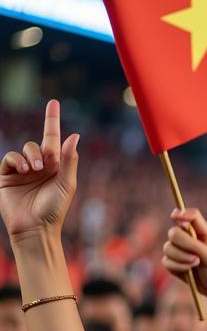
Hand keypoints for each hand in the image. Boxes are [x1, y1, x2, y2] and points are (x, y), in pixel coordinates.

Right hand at [0, 100, 78, 240]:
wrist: (35, 228)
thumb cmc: (54, 210)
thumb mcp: (66, 184)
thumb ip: (69, 160)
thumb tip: (74, 135)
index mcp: (56, 168)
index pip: (53, 139)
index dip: (52, 120)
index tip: (53, 102)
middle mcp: (40, 167)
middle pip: (37, 144)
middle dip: (39, 151)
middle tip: (42, 167)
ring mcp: (22, 171)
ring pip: (23, 149)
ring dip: (28, 156)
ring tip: (32, 171)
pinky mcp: (7, 176)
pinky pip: (9, 158)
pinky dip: (15, 161)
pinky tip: (22, 171)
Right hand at [162, 208, 206, 305]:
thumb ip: (192, 242)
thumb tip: (177, 228)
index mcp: (204, 233)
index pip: (191, 216)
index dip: (181, 213)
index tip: (175, 217)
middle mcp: (192, 240)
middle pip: (174, 232)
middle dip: (181, 245)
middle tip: (196, 258)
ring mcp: (182, 252)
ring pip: (167, 247)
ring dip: (180, 258)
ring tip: (195, 266)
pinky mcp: (176, 264)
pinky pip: (166, 261)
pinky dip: (176, 267)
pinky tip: (188, 273)